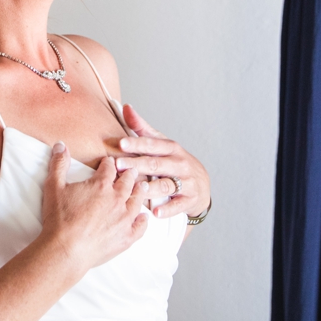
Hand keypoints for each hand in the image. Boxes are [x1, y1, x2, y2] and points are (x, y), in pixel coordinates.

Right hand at [38, 142, 152, 275]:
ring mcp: (123, 219)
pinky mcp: (125, 237)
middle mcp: (116, 199)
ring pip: (137, 200)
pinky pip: (140, 227)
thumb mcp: (54, 187)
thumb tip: (60, 145)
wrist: (65, 251)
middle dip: (128, 174)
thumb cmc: (59, 220)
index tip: (109, 163)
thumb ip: (58, 164)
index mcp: (101, 185)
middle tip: (131, 171)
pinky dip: (143, 221)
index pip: (109, 167)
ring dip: (139, 192)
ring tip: (142, 186)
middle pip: (127, 181)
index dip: (108, 163)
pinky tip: (144, 217)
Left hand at [116, 105, 210, 222]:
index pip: (152, 144)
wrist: (201, 183)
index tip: (121, 143)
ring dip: (150, 187)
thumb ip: (143, 128)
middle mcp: (179, 163)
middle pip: (156, 164)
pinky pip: (178, 205)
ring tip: (136, 189)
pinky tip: (156, 213)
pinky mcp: (189, 199)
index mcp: (171, 148)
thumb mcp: (162, 143)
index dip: (137, 143)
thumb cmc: (175, 161)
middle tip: (119, 165)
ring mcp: (186, 181)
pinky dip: (167, 209)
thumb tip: (126, 108)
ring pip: (166, 184)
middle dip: (138, 164)